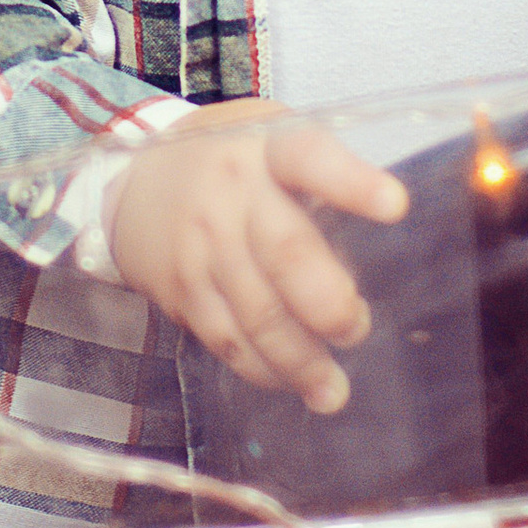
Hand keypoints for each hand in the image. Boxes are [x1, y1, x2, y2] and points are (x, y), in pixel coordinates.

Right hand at [107, 100, 407, 412]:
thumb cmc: (229, 162)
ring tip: (334, 390)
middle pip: (287, 254)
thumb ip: (321, 174)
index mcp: (266, 149)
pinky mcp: (183, 290)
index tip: (396, 206)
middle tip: (356, 328)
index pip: (311, 159)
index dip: (353, 183)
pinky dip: (264, 370)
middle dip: (330, 304)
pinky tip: (291, 382)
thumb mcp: (269, 137)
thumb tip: (391, 234)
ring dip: (302, 361)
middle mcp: (232, 195)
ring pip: (259, 314)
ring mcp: (203, 246)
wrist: (132, 183)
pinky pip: (228, 340)